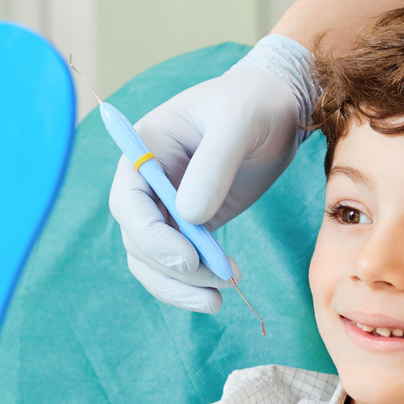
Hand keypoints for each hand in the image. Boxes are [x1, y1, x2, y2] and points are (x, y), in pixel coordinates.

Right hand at [109, 35, 316, 312]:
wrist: (275, 108)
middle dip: (173, 269)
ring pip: (154, 261)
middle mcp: (146, 183)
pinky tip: (221, 290)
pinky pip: (179, 263)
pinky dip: (194, 282)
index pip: (128, 202)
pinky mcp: (189, 224)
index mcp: (144, 150)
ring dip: (181, 286)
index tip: (188, 259)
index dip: (151, 237)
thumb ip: (213, 165)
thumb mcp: (236, 122)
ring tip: (219, 299)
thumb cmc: (251, 103)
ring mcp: (166, 206)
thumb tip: (190, 216)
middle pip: (138, 240)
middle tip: (219, 282)